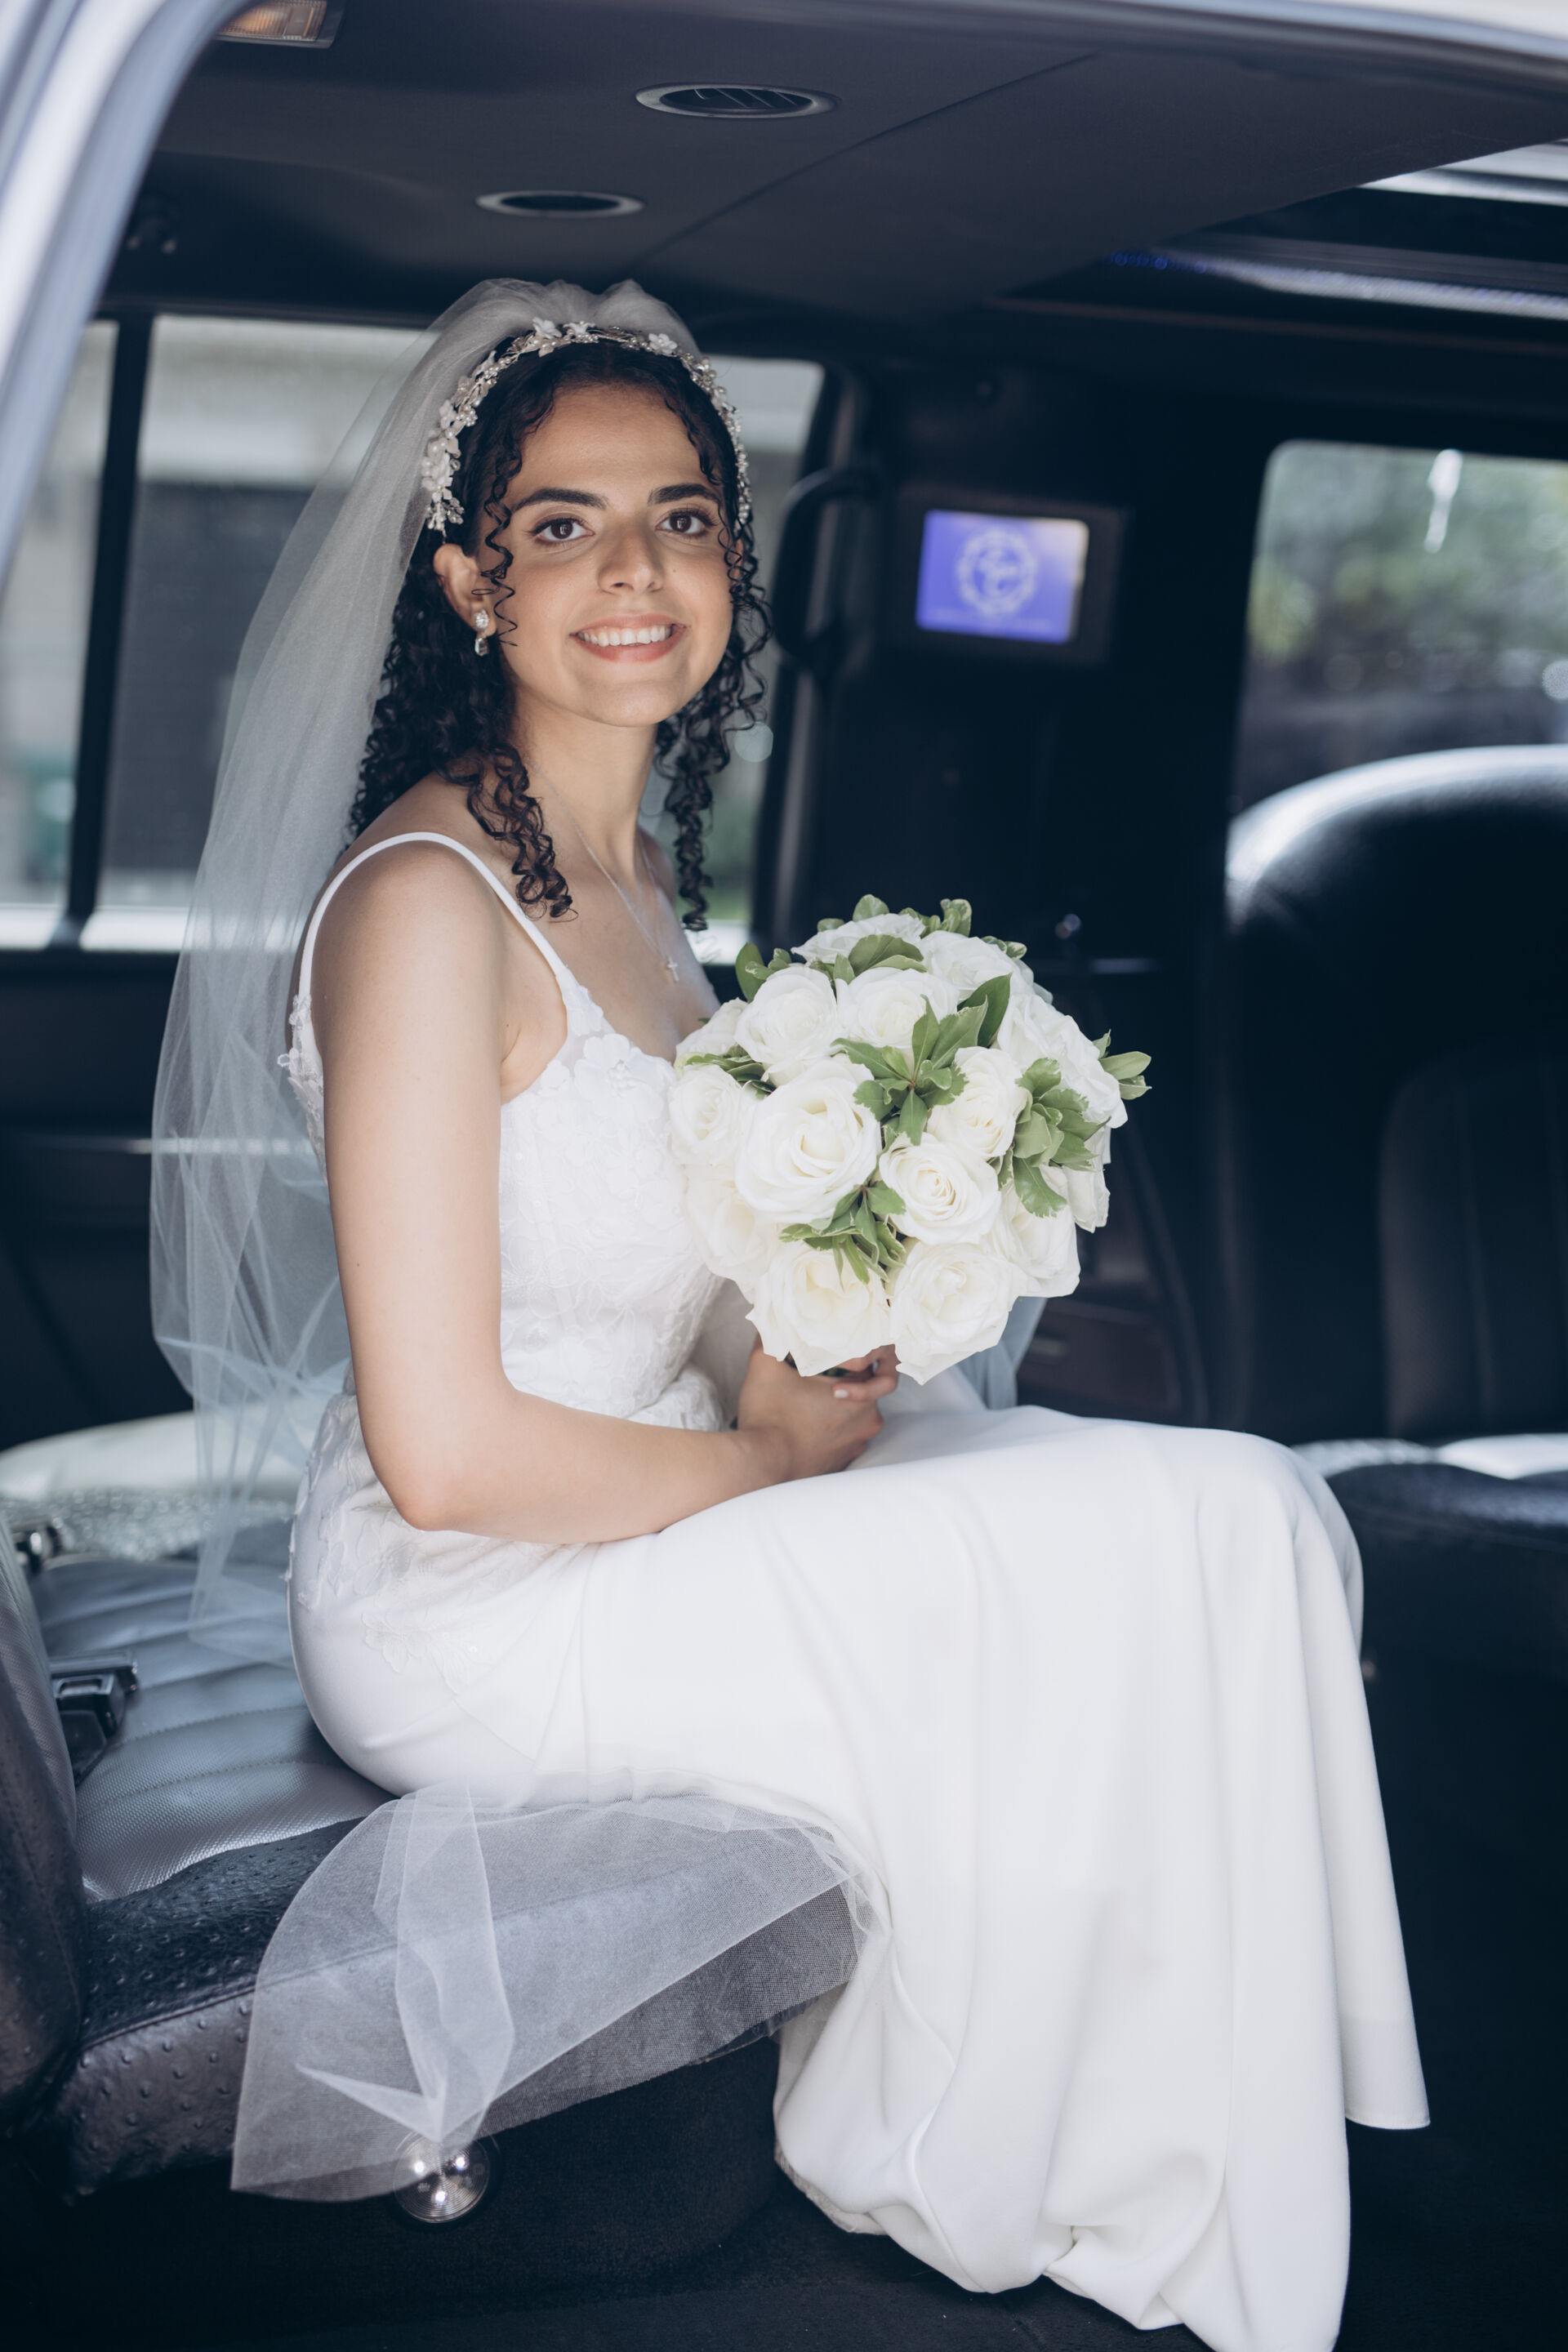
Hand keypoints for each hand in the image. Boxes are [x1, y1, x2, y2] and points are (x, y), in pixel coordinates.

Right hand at [737, 1341, 899, 1484]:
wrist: (761, 1466)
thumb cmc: (770, 1416)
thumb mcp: (766, 1364)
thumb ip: (772, 1335)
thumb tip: (770, 1319)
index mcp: (862, 1395)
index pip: (870, 1363)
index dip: (849, 1354)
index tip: (826, 1356)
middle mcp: (869, 1422)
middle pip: (862, 1387)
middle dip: (841, 1377)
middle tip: (813, 1374)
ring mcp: (858, 1445)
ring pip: (854, 1412)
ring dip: (836, 1403)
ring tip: (806, 1398)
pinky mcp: (844, 1463)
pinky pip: (844, 1435)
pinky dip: (831, 1427)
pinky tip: (805, 1422)